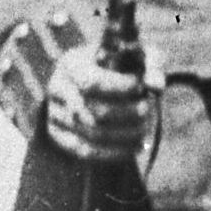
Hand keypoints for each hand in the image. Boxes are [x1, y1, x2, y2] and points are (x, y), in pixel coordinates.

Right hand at [43, 41, 161, 164]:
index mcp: (71, 64)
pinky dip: (115, 153)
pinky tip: (133, 146)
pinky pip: (86, 152)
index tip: (142, 87)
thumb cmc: (117, 68)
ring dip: (125, 135)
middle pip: (94, 112)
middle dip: (127, 114)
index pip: (92, 82)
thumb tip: (156, 86)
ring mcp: (54, 114)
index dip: (120, 88)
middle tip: (145, 111)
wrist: (92, 87)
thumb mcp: (133, 57)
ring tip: (143, 130)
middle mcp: (57, 89)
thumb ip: (150, 65)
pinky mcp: (58, 136)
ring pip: (92, 134)